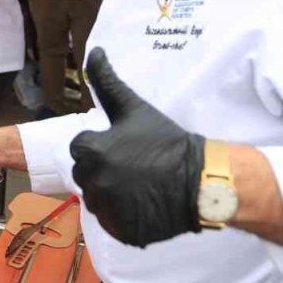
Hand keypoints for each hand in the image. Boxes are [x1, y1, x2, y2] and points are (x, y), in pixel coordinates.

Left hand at [71, 48, 204, 246]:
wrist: (202, 179)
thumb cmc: (167, 140)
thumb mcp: (134, 108)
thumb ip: (107, 81)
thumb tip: (94, 50)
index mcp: (92, 151)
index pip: (80, 148)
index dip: (101, 146)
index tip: (124, 147)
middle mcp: (95, 183)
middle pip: (86, 175)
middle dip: (104, 170)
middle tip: (134, 167)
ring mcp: (109, 211)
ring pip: (98, 201)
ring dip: (112, 194)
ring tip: (140, 186)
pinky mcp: (123, 232)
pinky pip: (113, 223)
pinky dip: (124, 217)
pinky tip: (144, 205)